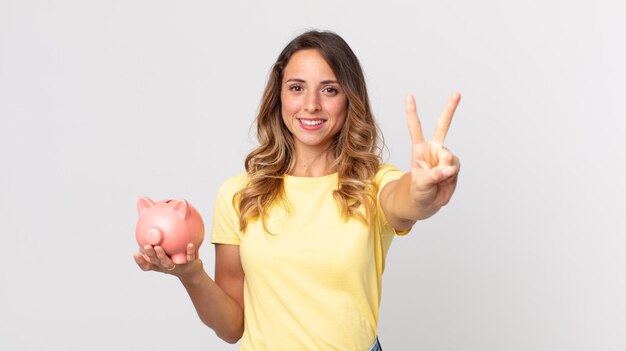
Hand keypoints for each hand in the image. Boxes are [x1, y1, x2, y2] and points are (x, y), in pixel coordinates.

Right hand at [133, 243, 200, 276]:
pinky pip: (190, 257)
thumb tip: (149, 230)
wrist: (192, 271)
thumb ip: (158, 245)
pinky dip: (190, 251)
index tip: (135, 253)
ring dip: (162, 255)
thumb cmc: (175, 259)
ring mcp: (177, 266)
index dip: (141, 261)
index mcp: (159, 264)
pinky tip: (190, 244)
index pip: (147, 266)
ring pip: (168, 262)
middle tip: (146, 246)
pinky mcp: (190, 264)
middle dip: (150, 254)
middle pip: (156, 262)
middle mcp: (166, 266)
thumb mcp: (166, 254)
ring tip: (158, 247)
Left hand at [405, 92, 460, 211]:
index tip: (409, 96)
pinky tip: (445, 181)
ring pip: (449, 157)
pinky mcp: (454, 166)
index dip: (412, 112)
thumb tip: (448, 169)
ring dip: (445, 171)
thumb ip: (433, 176)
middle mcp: (434, 149)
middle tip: (457, 93)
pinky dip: (451, 177)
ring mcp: (445, 156)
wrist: (427, 202)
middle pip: (443, 126)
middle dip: (450, 109)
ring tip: (437, 181)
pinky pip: (455, 168)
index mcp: (419, 149)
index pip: (415, 127)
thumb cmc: (418, 191)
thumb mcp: (420, 185)